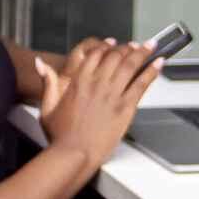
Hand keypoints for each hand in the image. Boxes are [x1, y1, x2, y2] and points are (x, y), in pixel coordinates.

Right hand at [36, 40, 162, 170]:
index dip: (107, 46)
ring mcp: (112, 94)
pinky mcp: (125, 107)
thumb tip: (40, 64)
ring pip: (130, 65)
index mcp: (79, 80)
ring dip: (142, 53)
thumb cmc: (60, 135)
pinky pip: (141, 84)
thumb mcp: (48, 106)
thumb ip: (48, 81)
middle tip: (134, 45)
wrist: (74, 154)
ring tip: (151, 46)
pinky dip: (151, 71)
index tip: (113, 43)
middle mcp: (97, 83)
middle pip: (115, 55)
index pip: (96, 53)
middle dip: (126, 48)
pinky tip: (159, 63)